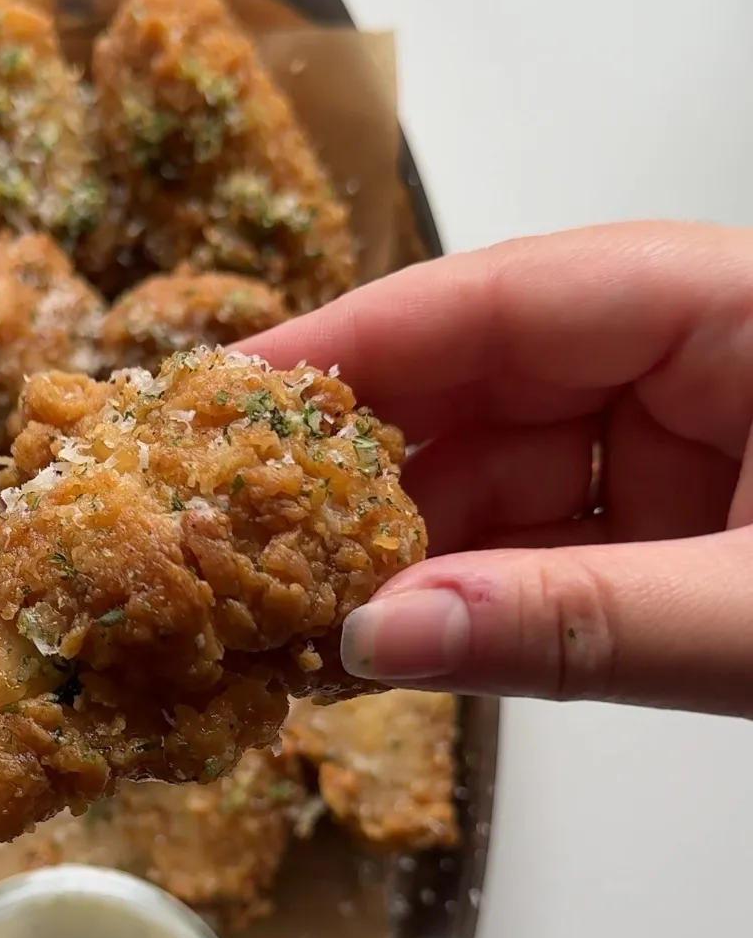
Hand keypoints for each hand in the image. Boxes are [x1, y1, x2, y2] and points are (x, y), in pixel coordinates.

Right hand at [247, 221, 752, 714]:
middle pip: (494, 385)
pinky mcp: (694, 531)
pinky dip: (478, 601)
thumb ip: (576, 623)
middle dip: (372, 469)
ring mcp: (700, 447)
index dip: (359, 341)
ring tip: (309, 615)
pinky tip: (401, 640)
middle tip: (249, 529)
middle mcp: (704, 359)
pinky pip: (557, 549)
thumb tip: (382, 637)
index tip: (234, 394)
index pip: (509, 297)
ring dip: (414, 554)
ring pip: (514, 478)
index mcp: (739, 309)